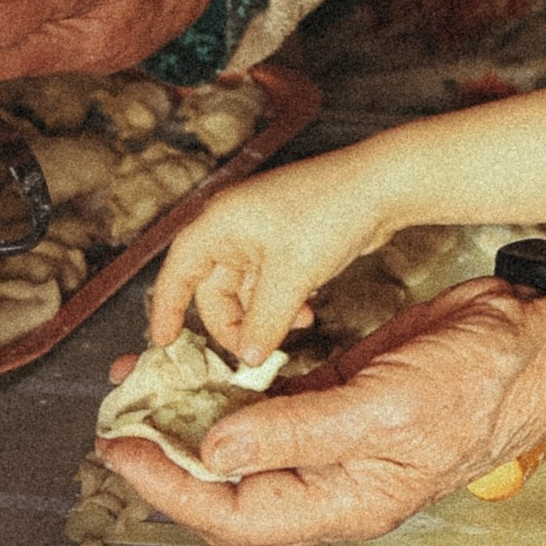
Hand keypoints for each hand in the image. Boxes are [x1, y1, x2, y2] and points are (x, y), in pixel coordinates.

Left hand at [97, 276, 545, 545]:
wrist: (534, 338)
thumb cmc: (482, 383)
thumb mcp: (385, 407)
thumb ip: (298, 431)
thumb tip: (217, 451)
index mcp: (345, 502)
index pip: (235, 518)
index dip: (171, 489)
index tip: (124, 452)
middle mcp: (332, 479)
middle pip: (227, 490)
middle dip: (168, 458)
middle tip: (117, 420)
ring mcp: (333, 439)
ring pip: (242, 444)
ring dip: (189, 419)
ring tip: (138, 386)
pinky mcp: (339, 396)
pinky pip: (268, 403)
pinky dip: (226, 388)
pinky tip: (191, 366)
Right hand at [148, 164, 386, 361]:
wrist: (382, 187)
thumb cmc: (329, 215)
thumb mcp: (291, 278)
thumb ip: (264, 322)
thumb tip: (249, 358)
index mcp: (220, 223)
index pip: (178, 270)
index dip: (166, 308)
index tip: (163, 343)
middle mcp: (235, 226)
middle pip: (215, 288)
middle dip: (234, 323)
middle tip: (254, 352)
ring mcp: (263, 233)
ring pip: (247, 290)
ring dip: (266, 315)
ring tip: (297, 325)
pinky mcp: (289, 242)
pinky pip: (272, 283)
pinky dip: (284, 303)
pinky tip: (308, 311)